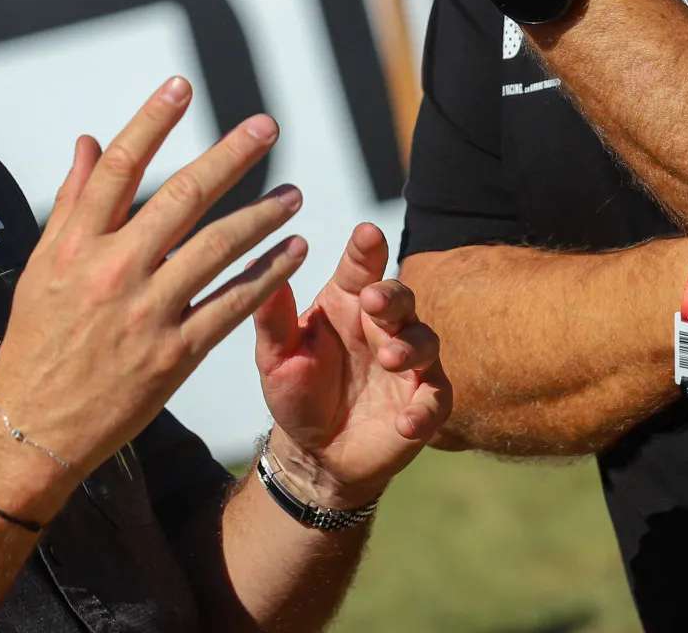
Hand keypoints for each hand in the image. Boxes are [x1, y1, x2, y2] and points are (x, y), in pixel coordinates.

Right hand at [0, 79, 311, 478]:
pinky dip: (266, 275)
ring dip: (262, 216)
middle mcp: (112, 271)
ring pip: (216, 249)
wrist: (34, 425)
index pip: (119, 167)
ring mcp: (146, 313)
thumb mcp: (43, 265)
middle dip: (229, 157)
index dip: (151, 121)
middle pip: (180, 197)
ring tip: (293, 193)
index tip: (182, 86)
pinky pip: (231, 305)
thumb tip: (90, 141)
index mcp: (77, 244)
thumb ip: (73, 202)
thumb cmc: (37, 340)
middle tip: (265, 127)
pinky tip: (293, 251)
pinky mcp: (174, 354)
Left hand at [254, 223, 451, 510]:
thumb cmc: (296, 392)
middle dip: (392, 296)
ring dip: (411, 347)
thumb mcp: (276, 357)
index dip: (366, 248)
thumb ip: (272, 318)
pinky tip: (406, 422)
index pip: (361, 266)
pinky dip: (424, 409)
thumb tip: (253, 264)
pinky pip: (435, 400)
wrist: (315, 454)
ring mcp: (408, 363)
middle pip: (400, 297)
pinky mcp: (423, 402)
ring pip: (425, 341)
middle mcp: (382, 326)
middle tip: (374, 301)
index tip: (367, 232)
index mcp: (347, 303)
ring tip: (390, 359)